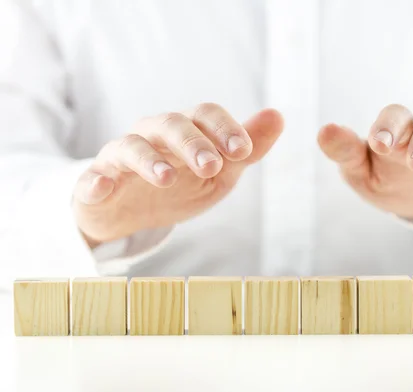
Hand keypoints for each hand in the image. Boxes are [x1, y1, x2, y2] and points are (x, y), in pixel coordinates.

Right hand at [73, 104, 283, 246]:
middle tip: (211, 165)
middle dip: (192, 143)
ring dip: (149, 159)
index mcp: (187, 131)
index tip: (244, 151)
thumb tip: (278, 116)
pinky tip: (102, 188)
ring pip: (132, 146)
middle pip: (171, 124)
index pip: (205, 115)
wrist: (135, 214)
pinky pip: (92, 178)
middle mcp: (153, 135)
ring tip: (167, 178)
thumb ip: (247, 149)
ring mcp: (122, 157)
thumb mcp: (220, 173)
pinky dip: (95, 181)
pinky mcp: (96, 181)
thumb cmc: (183, 186)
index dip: (225, 128)